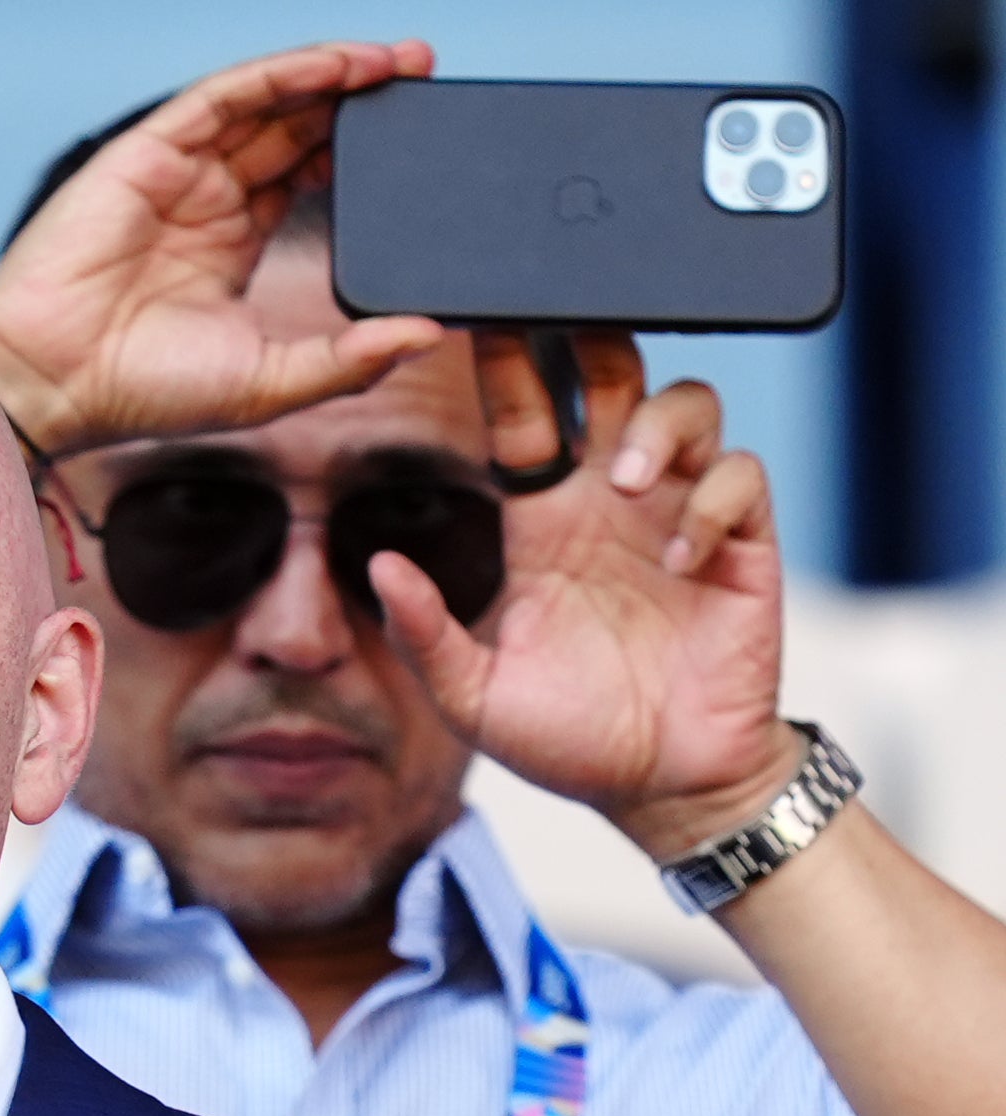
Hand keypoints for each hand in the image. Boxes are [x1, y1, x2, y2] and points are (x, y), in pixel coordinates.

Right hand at [0, 40, 445, 459]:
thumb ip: (349, 360)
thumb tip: (426, 335)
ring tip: (398, 62)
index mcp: (229, 247)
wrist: (52, 384)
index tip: (420, 140)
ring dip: (333, 74)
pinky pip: (225, 97)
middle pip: (294, 130)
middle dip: (360, 100)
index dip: (359, 153)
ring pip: (267, 104)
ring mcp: (178, 175)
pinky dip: (282, 75)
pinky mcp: (148, 154)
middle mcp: (205, 202)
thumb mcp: (270, 383)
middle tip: (424, 77)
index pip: (305, 177)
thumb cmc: (140, 394)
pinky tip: (335, 66)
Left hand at [369, 333, 802, 859]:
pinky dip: (710, 502)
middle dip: (596, 345)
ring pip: (687, 405)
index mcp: (543, 526)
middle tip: (573, 333)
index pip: (524, 421)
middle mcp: (610, 504)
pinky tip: (680, 559)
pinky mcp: (740, 546)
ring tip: (625, 482)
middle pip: (611, 383)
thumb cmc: (568, 739)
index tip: (483, 325)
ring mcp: (678, 517)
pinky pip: (739, 477)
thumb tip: (379, 569)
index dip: (509, 370)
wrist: (662, 786)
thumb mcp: (472, 694)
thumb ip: (424, 633)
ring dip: (656, 426)